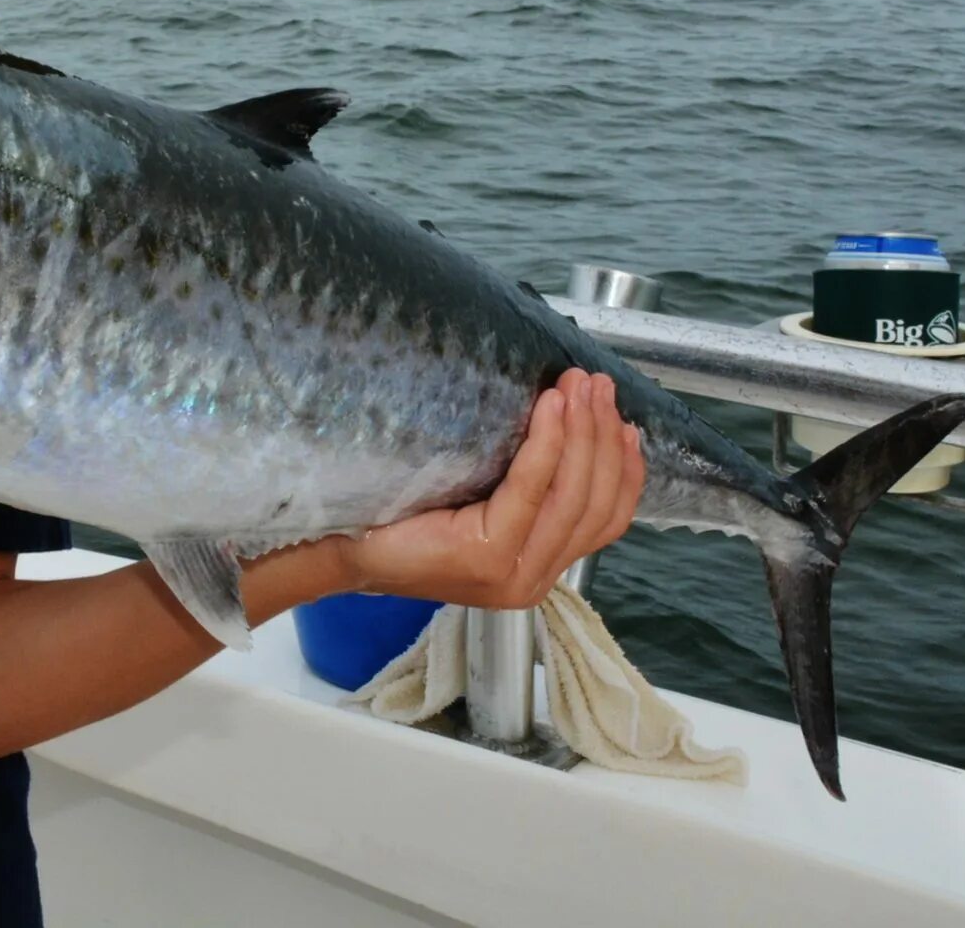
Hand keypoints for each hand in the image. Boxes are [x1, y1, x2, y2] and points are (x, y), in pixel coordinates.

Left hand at [318, 369, 643, 608]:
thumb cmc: (400, 515)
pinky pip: (532, 489)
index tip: (624, 422)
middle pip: (594, 503)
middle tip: (597, 385)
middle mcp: (534, 578)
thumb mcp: (478, 502)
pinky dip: (549, 444)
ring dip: (583, 434)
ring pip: (572, 496)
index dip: (623, 470)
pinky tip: (551, 408)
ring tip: (580, 387)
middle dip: (603, 438)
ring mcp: (515, 574)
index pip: (605, 521)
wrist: (340, 544)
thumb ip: (525, 488)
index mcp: (538, 567)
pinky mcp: (489, 558)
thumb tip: (567, 423)